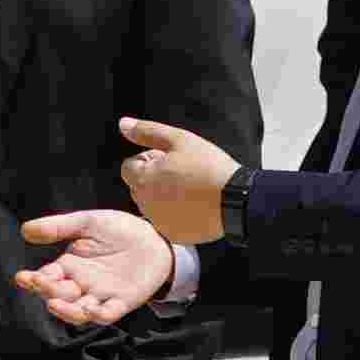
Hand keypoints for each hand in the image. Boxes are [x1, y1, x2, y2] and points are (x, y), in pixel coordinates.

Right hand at [17, 209, 174, 331]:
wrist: (152, 240)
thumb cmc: (118, 230)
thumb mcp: (87, 222)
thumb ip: (59, 227)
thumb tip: (24, 230)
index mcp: (69, 267)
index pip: (46, 278)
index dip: (33, 280)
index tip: (23, 278)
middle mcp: (81, 285)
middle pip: (59, 295)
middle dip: (48, 291)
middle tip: (42, 283)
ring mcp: (100, 296)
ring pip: (79, 312)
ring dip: (66, 311)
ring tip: (55, 305)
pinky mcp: (122, 303)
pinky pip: (108, 314)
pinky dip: (99, 316)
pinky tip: (92, 309)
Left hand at [114, 117, 236, 246]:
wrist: (236, 199)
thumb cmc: (208, 165)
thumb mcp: (179, 139)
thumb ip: (147, 131)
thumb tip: (123, 124)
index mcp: (144, 180)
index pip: (128, 168)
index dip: (146, 160)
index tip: (169, 159)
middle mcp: (146, 204)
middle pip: (138, 187)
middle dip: (152, 178)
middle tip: (181, 172)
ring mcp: (159, 222)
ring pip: (151, 205)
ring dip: (162, 196)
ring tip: (189, 188)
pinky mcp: (174, 235)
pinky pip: (166, 221)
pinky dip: (174, 213)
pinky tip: (194, 205)